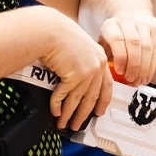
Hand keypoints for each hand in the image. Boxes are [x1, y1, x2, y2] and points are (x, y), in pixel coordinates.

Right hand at [40, 9, 112, 131]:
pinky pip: (64, 95)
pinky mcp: (74, 75)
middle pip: (91, 97)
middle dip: (83, 114)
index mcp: (100, 59)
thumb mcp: (78, 47)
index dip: (102, 102)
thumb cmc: (58, 35)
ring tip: (65, 123)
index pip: (106, 86)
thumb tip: (77, 80)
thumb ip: (82, 62)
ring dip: (70, 114)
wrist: (49, 30)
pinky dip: (58, 105)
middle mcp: (96, 66)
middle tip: (78, 124)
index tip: (99, 112)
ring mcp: (86, 71)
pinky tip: (55, 112)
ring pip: (77, 99)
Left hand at [97, 12, 155, 85]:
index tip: (120, 72)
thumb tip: (108, 77)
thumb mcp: (104, 46)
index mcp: (111, 25)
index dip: (120, 57)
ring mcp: (144, 23)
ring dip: (144, 67)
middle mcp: (127, 20)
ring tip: (139, 80)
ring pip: (147, 47)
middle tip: (131, 79)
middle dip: (133, 65)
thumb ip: (105, 58)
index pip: (117, 39)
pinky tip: (146, 76)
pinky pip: (155, 50)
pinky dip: (151, 66)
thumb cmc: (114, 39)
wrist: (132, 18)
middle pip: (134, 42)